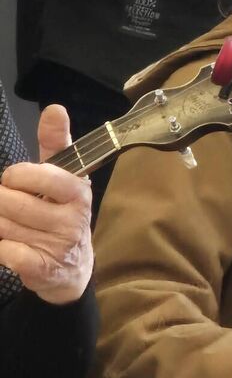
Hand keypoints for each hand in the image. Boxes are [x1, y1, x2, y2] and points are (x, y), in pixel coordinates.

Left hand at [0, 105, 92, 303]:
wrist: (73, 267)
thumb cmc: (63, 211)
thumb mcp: (65, 175)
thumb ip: (56, 142)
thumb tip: (54, 109)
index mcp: (78, 191)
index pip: (43, 175)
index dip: (18, 176)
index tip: (14, 179)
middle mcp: (73, 218)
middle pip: (13, 202)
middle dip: (2, 200)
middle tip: (8, 202)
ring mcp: (58, 245)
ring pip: (5, 226)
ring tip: (9, 223)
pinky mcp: (41, 269)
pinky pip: (5, 252)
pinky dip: (0, 247)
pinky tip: (8, 244)